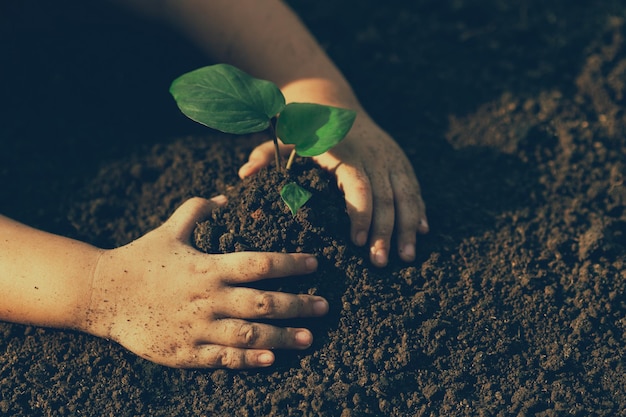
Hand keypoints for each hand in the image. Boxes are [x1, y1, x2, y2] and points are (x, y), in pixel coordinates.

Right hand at [84, 197, 327, 368]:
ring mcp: (197, 327)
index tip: (316, 264)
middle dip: (298, 305)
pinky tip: (271, 359)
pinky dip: (249, 359)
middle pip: (263, 302)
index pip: (260, 263)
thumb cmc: (140, 259)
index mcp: (208, 267)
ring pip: (250, 335)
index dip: (292, 263)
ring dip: (283, 337)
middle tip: (325, 306)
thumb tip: (224, 197)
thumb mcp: (169, 228)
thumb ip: (197, 209)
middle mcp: (208, 298)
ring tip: (310, 338)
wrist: (103, 295)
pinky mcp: (186, 352)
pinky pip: (223, 358)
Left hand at [239, 115, 428, 266]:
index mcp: (346, 149)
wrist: (334, 102)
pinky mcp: (400, 160)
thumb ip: (266, 154)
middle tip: (379, 263)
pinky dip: (418, 209)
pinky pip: (413, 187)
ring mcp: (390, 156)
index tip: (357, 242)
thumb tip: (244, 173)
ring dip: (408, 226)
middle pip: (386, 195)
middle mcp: (373, 153)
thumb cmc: (304, 127)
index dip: (361, 213)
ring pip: (406, 193)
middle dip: (386, 230)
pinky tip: (422, 232)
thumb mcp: (284, 137)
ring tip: (407, 258)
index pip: (359, 184)